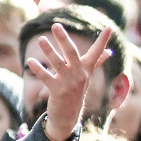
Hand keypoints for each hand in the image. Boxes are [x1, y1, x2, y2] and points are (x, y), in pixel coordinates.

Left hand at [29, 24, 111, 140]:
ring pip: (57, 63)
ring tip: (41, 39)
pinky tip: (30, 61)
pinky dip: (38, 69)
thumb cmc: (77, 90)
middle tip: (56, 25)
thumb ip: (97, 61)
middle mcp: (79, 74)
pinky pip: (46, 78)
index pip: (96, 52)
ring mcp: (68, 83)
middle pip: (72, 53)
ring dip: (49, 51)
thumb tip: (110, 52)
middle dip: (64, 39)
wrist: (69, 115)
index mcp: (86, 69)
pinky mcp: (57, 91)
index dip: (103, 40)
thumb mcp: (87, 75)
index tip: (110, 28)